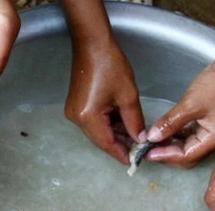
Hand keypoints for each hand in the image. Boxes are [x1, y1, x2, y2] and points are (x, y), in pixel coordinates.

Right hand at [65, 38, 144, 164]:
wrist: (92, 44)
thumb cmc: (109, 64)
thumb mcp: (128, 95)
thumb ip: (134, 121)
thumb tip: (139, 138)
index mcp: (88, 117)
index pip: (106, 143)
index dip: (121, 153)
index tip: (134, 161)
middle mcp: (76, 118)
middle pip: (100, 140)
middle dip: (119, 145)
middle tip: (137, 149)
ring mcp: (74, 112)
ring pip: (97, 132)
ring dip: (114, 135)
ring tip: (133, 137)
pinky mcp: (76, 106)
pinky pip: (93, 122)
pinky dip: (107, 125)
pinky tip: (121, 124)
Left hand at [145, 56, 214, 168]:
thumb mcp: (190, 104)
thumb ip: (170, 123)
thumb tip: (153, 137)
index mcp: (214, 139)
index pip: (185, 156)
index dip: (164, 155)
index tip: (147, 152)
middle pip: (187, 156)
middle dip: (167, 154)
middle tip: (147, 149)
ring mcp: (213, 131)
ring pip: (187, 145)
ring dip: (170, 144)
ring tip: (152, 140)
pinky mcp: (209, 122)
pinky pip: (190, 134)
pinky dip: (176, 135)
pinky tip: (164, 131)